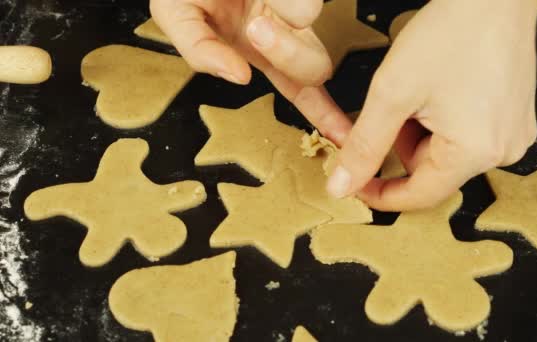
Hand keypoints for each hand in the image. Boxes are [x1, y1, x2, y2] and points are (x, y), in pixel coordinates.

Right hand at [151, 0, 351, 142]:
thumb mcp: (176, 15)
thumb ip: (199, 50)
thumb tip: (238, 76)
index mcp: (258, 49)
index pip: (300, 90)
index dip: (323, 114)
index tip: (343, 136)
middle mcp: (285, 32)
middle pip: (313, 66)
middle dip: (286, 50)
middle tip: (255, 24)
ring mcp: (293, 8)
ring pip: (310, 20)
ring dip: (285, 14)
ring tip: (256, 2)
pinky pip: (306, 2)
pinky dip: (288, 0)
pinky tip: (273, 8)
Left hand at [327, 0, 536, 211]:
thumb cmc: (450, 33)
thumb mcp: (392, 94)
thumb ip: (364, 146)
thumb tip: (341, 186)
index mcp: (475, 153)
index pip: (418, 197)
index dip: (380, 193)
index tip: (354, 179)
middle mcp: (502, 152)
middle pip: (431, 171)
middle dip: (402, 143)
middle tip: (395, 104)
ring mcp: (513, 135)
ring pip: (445, 153)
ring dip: (422, 131)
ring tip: (422, 90)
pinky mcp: (515, 119)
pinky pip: (466, 136)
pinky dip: (443, 121)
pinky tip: (442, 89)